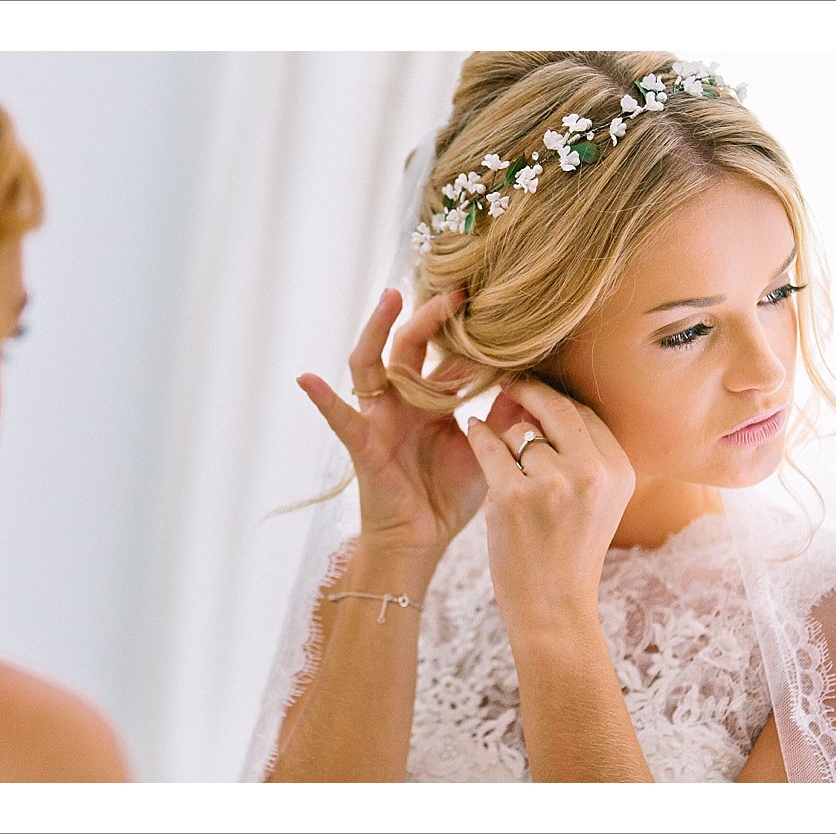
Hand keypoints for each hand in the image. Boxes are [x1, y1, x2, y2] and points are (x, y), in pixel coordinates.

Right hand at [297, 289, 522, 586]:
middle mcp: (403, 401)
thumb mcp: (485, 452)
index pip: (448, 357)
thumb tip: (529, 383)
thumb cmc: (448, 496)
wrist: (422, 539)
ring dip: (376, 330)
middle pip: (410, 346)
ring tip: (389, 298)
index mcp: (432, 401)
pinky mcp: (364, 445)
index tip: (492, 306)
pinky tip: (306, 378)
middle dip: (430, 316)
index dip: (467, 336)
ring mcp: (380, 419)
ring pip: (371, 364)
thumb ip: (503, 419)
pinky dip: (322, 399)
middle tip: (458, 291)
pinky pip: (340, 419)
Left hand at [465, 377, 635, 631]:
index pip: (584, 414)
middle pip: (555, 409)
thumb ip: (586, 452)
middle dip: (529, 392)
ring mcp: (551, 484)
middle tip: (510, 383)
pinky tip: (473, 430)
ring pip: (519, 432)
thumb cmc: (570, 551)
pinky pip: (489, 444)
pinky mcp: (512, 496)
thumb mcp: (600, 500)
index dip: (556, 400)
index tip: (536, 392)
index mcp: (618, 470)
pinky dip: (478, 435)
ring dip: (508, 444)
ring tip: (511, 476)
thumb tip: (552, 399)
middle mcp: (591, 473)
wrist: (553, 607)